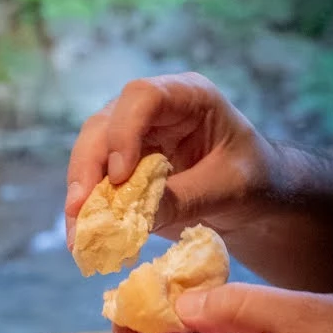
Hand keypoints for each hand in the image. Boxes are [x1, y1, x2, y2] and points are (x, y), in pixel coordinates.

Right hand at [65, 73, 275, 248]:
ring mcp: (132, 136)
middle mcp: (152, 110)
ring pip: (90, 153)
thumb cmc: (253, 180)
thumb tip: (132, 215)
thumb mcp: (229, 189)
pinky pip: (95, 183)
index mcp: (188, 96)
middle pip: (104, 125)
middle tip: (79, 209)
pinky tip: (83, 237)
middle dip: (88, 168)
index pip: (143, 96)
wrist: (254, 197)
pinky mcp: (122, 166)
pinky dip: (88, 210)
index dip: (124, 131)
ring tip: (78, 234)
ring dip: (80, 194)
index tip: (120, 174)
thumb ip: (185, 198)